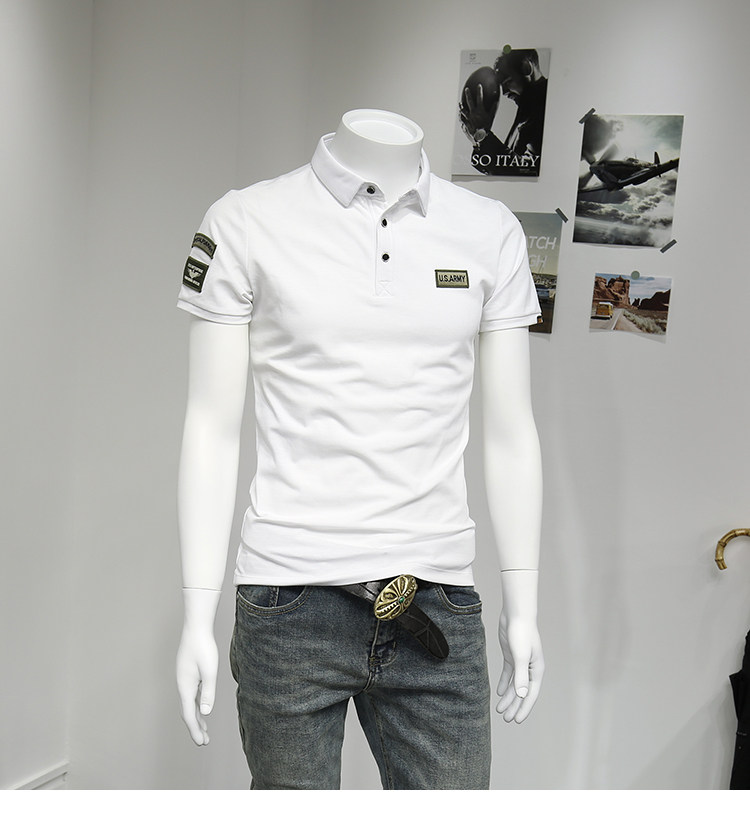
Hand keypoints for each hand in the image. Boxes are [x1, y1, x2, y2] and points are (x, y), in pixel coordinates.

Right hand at [176, 623, 218, 744]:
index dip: (195, 730)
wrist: (196, 627)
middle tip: (204, 742)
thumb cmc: (203, 647)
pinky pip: (191, 695)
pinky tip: (201, 707)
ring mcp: (184, 679)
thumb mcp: (210, 670)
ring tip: (204, 730)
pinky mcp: (188, 673)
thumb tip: (204, 713)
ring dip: (195, 717)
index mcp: (185, 686)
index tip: (202, 743)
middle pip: (187, 712)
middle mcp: (182, 684)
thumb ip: (208, 692)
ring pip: (189, 703)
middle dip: (195, 728)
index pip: (189, 714)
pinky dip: (196, 705)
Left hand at [459, 83, 494, 141]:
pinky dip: (460, 117)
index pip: (480, 98)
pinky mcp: (466, 123)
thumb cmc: (487, 127)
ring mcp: (468, 118)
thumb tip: (496, 102)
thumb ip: (493, 108)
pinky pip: (462, 119)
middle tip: (466, 89)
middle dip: (468, 94)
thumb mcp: (491, 117)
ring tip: (459, 103)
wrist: (481, 136)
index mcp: (480, 110)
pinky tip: (459, 115)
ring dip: (461, 106)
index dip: (479, 91)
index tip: (479, 85)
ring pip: (463, 110)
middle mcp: (473, 112)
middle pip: (469, 101)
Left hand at [496, 610, 543, 722]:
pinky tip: (499, 692)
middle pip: (522, 692)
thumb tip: (523, 695)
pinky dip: (505, 684)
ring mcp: (521, 662)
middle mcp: (530, 668)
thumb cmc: (521, 633)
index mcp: (536, 670)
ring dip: (508, 697)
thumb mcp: (521, 655)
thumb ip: (521, 675)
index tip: (517, 721)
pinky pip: (509, 674)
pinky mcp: (512, 656)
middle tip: (506, 719)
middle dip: (514, 706)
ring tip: (500, 710)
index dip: (524, 708)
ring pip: (515, 685)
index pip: (530, 695)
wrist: (516, 614)